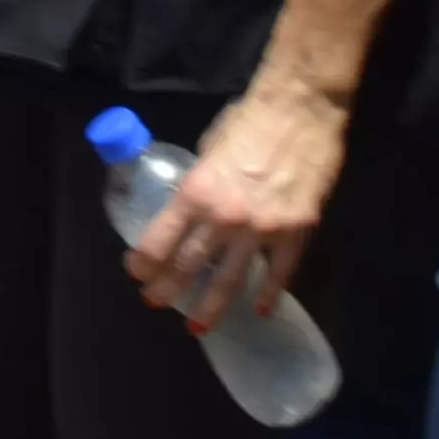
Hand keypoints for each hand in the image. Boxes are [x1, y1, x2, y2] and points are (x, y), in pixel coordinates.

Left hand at [133, 76, 346, 330]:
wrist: (302, 110)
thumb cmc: (250, 119)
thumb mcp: (209, 148)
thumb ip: (201, 183)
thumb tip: (196, 203)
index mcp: (195, 192)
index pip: (158, 241)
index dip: (143, 263)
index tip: (137, 274)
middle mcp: (223, 218)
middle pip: (188, 267)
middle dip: (167, 289)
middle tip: (155, 302)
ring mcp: (261, 230)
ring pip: (229, 282)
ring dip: (210, 308)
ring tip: (197, 327)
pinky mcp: (296, 233)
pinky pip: (279, 275)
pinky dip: (268, 295)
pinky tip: (260, 310)